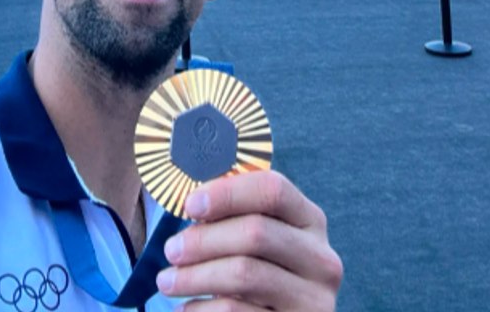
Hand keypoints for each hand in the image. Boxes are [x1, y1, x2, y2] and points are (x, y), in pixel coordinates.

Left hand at [158, 171, 342, 309]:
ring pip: (244, 273)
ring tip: (168, 281)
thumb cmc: (259, 279)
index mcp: (311, 222)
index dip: (228, 192)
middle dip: (203, 240)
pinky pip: (235, 311)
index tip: (190, 204)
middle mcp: (321, 259)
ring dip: (194, 276)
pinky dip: (201, 308)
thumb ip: (236, 218)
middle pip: (256, 232)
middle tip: (172, 250)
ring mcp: (313, 299)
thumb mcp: (259, 246)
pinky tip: (187, 308)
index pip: (274, 190)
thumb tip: (194, 200)